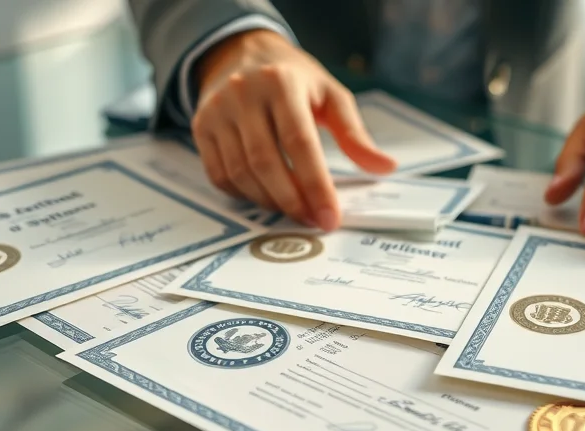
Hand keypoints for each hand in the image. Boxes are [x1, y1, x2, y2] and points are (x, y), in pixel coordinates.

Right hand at [192, 30, 395, 229]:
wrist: (241, 54)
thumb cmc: (294, 80)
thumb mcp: (330, 95)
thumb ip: (355, 134)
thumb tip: (384, 168)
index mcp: (281, 83)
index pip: (300, 143)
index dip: (316, 186)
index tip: (330, 217)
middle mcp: (243, 94)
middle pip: (266, 162)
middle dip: (292, 201)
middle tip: (313, 221)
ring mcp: (216, 111)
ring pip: (240, 173)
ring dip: (269, 201)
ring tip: (295, 211)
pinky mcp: (199, 127)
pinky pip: (220, 174)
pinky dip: (244, 194)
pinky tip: (267, 198)